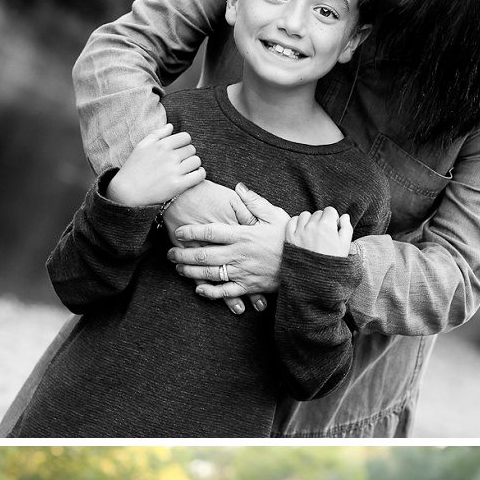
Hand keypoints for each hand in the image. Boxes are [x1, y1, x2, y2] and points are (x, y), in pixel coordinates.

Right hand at [105, 123, 206, 208]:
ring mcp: (175, 170)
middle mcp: (169, 156)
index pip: (186, 137)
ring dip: (194, 164)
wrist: (128, 191)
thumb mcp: (142, 146)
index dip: (185, 143)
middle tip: (182, 161)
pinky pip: (199, 175)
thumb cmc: (134, 167)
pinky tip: (195, 175)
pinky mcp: (178, 185)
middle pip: (192, 149)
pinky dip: (200, 174)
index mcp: (161, 144)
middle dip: (188, 154)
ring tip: (187, 168)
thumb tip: (171, 126)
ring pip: (197, 161)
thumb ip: (158, 133)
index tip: (180, 150)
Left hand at [169, 182, 290, 311]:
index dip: (192, 232)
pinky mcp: (250, 287)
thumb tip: (239, 187)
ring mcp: (243, 272)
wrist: (308, 265)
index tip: (178, 231)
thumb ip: (254, 201)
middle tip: (170, 253)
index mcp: (243, 235)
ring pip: (211, 273)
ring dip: (191, 272)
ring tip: (178, 269)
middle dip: (184, 254)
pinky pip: (226, 291)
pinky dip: (211, 292)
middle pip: (204, 255)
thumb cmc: (290, 239)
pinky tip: (199, 289)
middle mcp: (239, 254)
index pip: (210, 232)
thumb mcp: (275, 215)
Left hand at [287, 207, 353, 257]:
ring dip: (309, 221)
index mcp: (327, 226)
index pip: (330, 210)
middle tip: (324, 234)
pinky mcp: (290, 236)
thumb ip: (346, 228)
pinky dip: (297, 223)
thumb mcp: (345, 246)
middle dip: (322, 220)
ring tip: (313, 233)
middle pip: (318, 213)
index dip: (333, 219)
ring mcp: (299, 230)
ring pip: (305, 215)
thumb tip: (344, 216)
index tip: (333, 228)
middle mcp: (312, 225)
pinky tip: (303, 232)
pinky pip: (293, 221)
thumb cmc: (333, 263)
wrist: (316, 279)